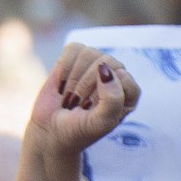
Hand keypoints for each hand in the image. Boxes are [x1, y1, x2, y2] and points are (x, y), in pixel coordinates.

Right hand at [29, 45, 138, 162]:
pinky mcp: (75, 58)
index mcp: (128, 95)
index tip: (92, 109)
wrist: (51, 131)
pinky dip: (64, 68)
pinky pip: (73, 49)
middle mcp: (115, 77)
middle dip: (86, 85)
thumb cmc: (79, 130)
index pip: (125, 79)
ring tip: (71, 96)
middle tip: (78, 104)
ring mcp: (95, 66)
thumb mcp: (100, 123)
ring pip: (88, 53)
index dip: (105, 93)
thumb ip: (112, 100)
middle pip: (106, 61)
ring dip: (74, 79)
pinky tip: (62, 84)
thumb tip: (105, 69)